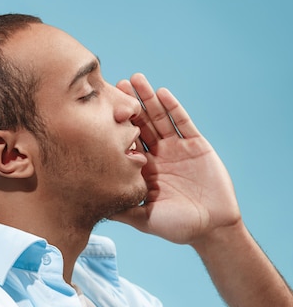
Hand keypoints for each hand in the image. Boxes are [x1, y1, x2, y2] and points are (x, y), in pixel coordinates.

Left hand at [114, 73, 240, 244]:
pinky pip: (183, 123)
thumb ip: (123, 209)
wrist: (213, 227)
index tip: (99, 110)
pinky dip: (174, 108)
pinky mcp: (196, 145)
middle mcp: (157, 156)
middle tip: (114, 85)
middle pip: (140, 125)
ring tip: (136, 79)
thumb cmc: (178, 227)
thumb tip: (94, 206)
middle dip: (128, 106)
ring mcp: (176, 148)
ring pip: (159, 118)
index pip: (125, 143)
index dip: (114, 127)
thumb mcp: (145, 219)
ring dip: (148, 99)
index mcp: (143, 170)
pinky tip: (162, 93)